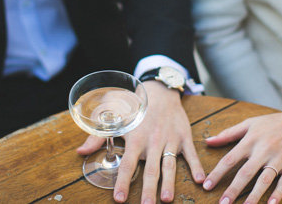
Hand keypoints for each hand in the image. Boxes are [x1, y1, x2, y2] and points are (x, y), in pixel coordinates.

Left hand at [76, 81, 204, 203]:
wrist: (160, 89)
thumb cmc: (134, 104)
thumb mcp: (113, 116)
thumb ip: (98, 136)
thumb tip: (80, 152)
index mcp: (135, 138)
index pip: (127, 165)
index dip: (123, 182)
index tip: (120, 199)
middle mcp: (153, 141)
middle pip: (150, 170)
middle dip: (148, 190)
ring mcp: (170, 139)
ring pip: (169, 165)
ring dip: (169, 182)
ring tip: (167, 199)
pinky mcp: (184, 136)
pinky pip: (191, 153)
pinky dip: (196, 166)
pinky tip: (200, 180)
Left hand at [203, 91, 281, 203]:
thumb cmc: (272, 123)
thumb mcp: (249, 124)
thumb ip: (228, 134)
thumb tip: (208, 141)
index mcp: (250, 140)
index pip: (230, 159)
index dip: (217, 173)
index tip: (207, 185)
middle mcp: (262, 151)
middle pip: (245, 173)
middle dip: (233, 189)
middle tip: (222, 203)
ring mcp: (278, 159)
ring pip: (264, 180)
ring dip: (254, 195)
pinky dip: (278, 194)